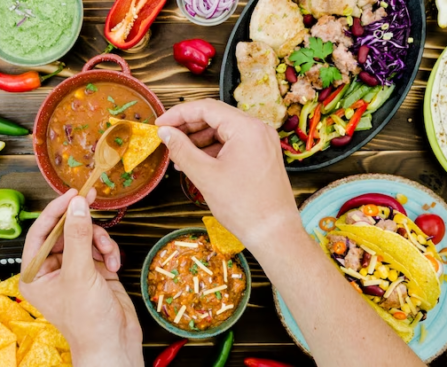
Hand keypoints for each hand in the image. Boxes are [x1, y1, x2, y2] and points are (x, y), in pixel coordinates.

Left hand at [20, 189, 143, 366]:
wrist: (114, 341)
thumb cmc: (88, 319)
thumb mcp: (80, 273)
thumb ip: (79, 236)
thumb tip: (77, 205)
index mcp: (36, 273)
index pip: (41, 233)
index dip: (56, 211)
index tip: (72, 194)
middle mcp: (54, 269)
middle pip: (67, 232)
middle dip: (84, 226)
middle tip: (93, 200)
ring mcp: (77, 269)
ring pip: (88, 238)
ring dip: (102, 242)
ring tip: (109, 256)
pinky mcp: (96, 270)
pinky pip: (102, 248)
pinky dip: (111, 253)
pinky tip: (115, 266)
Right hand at [156, 99, 299, 246]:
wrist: (273, 232)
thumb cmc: (244, 207)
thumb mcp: (205, 175)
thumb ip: (181, 149)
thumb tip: (165, 133)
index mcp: (247, 128)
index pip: (206, 108)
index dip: (179, 114)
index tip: (161, 124)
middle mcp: (259, 130)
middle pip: (216, 118)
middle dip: (189, 129)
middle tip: (168, 140)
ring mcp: (263, 143)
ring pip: (224, 132)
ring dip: (200, 141)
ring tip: (180, 156)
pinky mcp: (263, 155)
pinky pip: (234, 145)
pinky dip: (215, 151)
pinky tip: (198, 163)